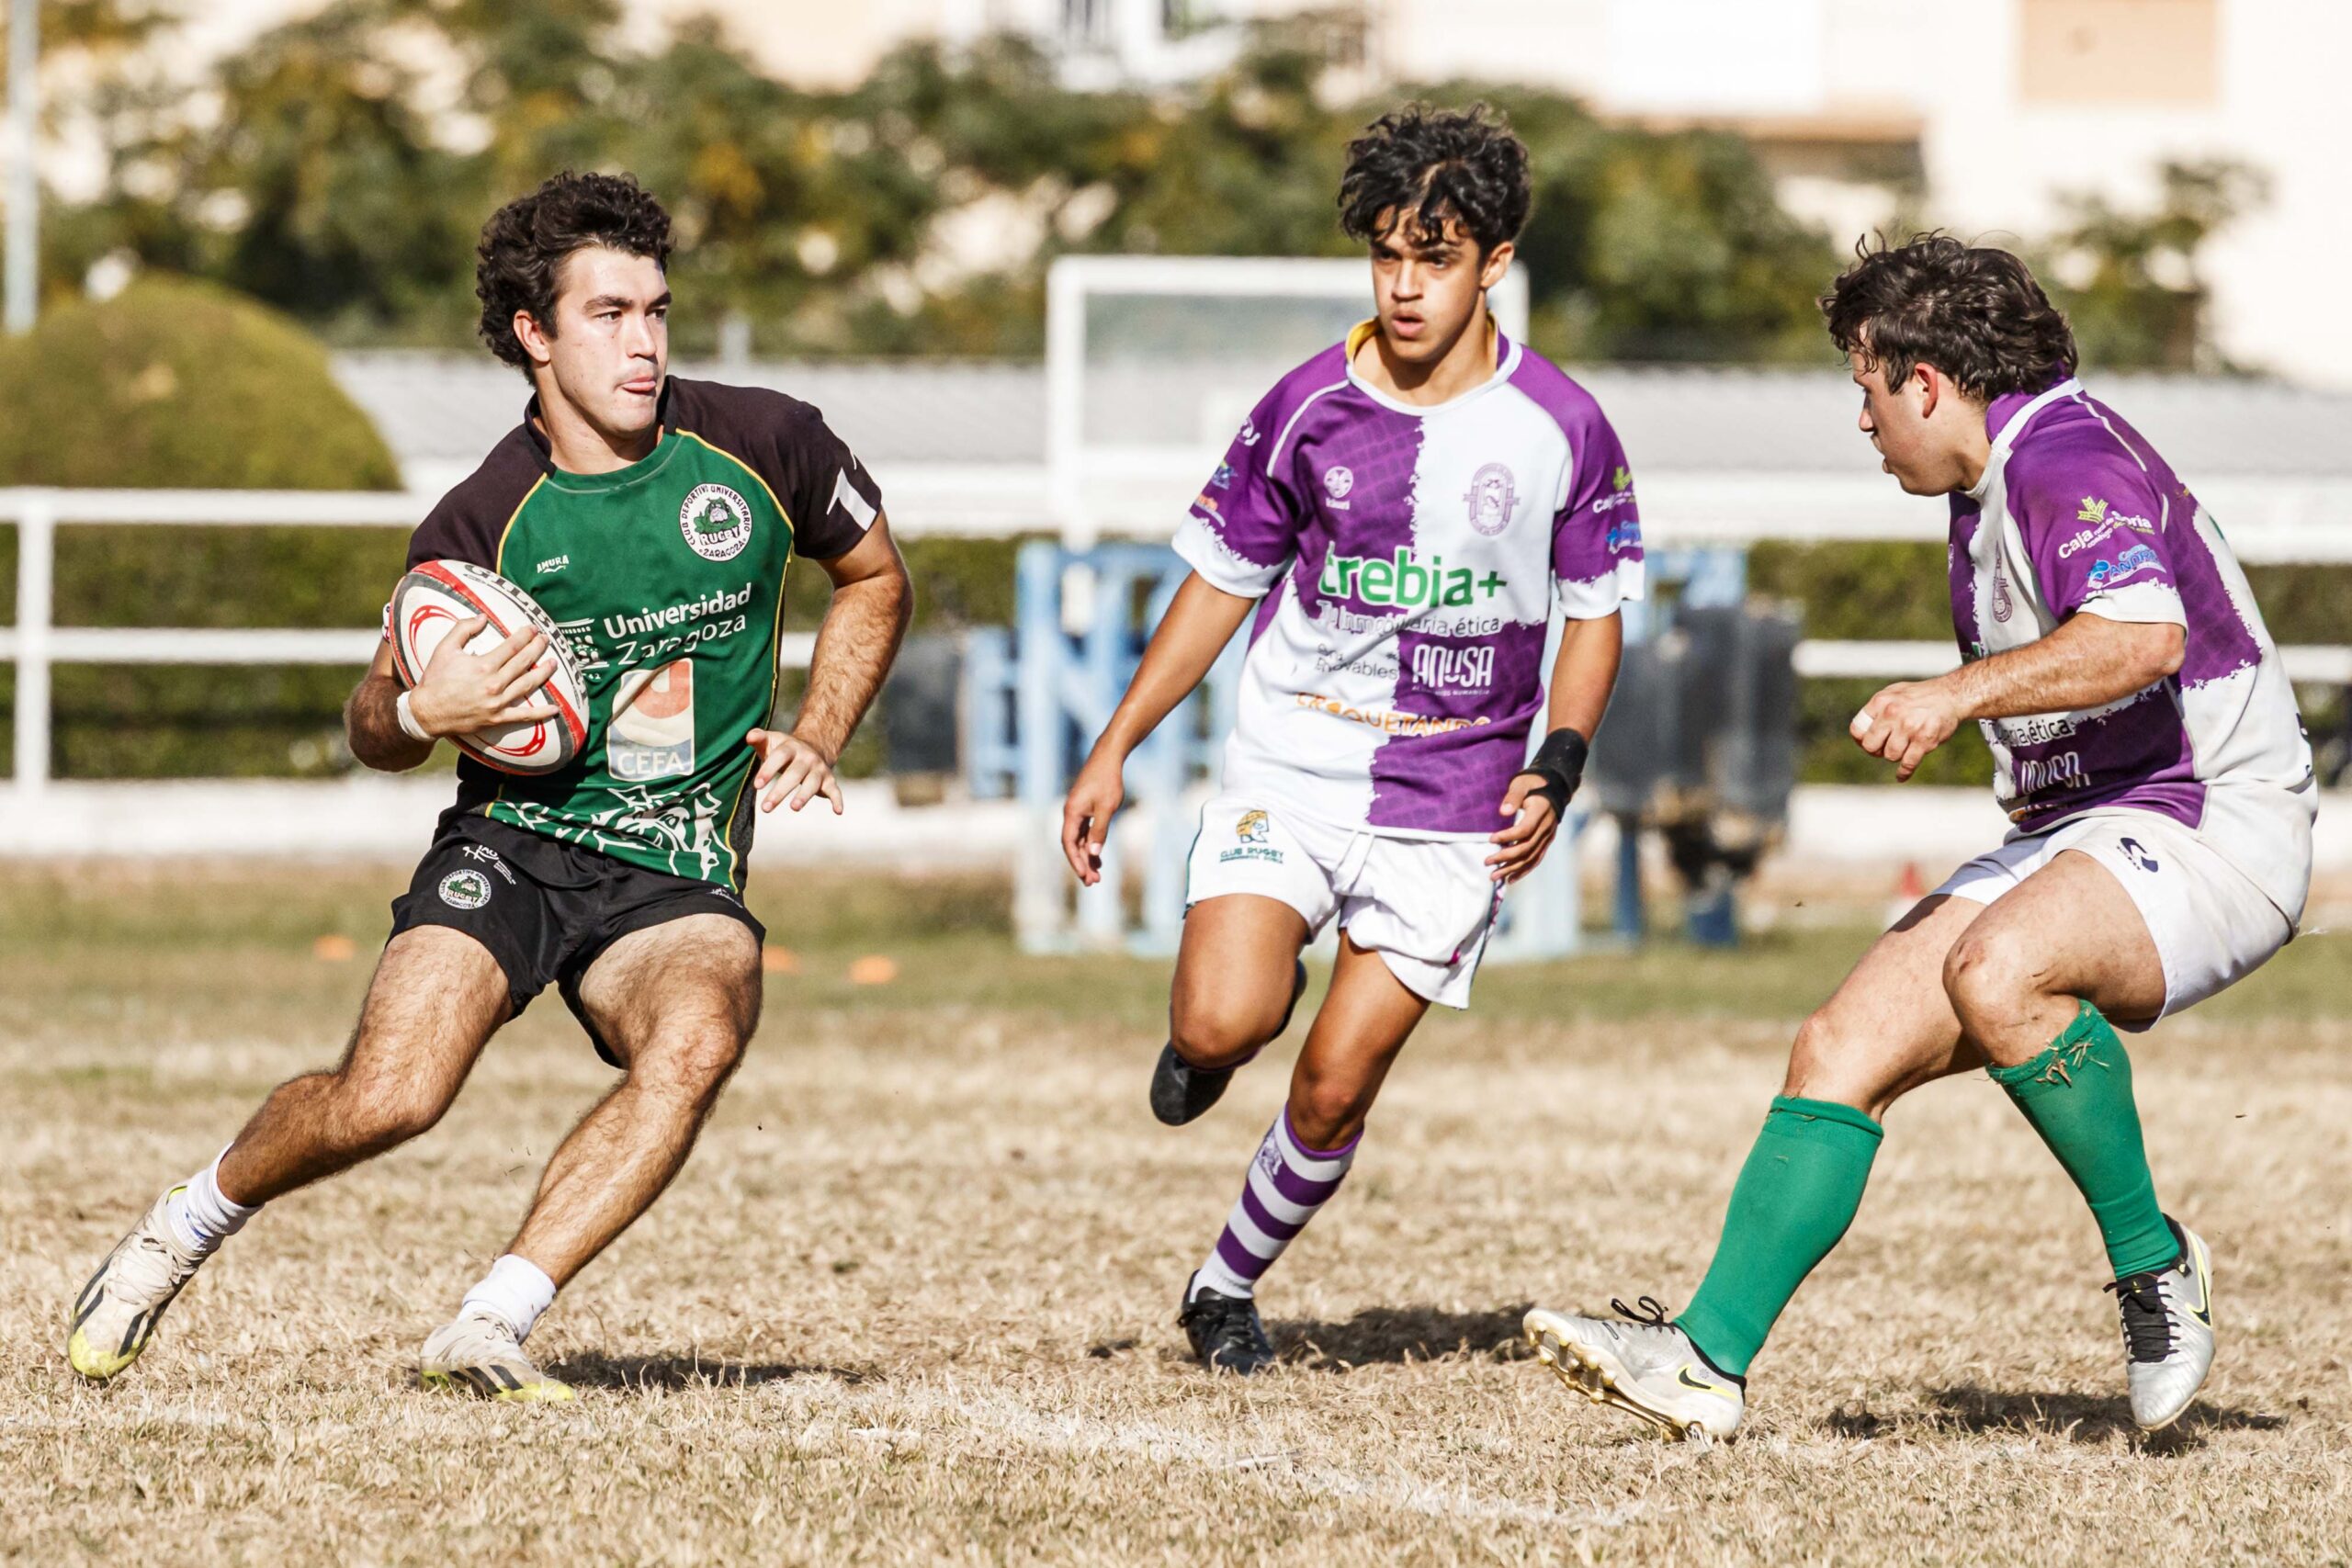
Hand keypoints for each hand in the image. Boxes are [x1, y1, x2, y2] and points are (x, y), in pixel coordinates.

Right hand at [406, 617, 556, 736]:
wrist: (426, 712)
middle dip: (537, 648)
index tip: (533, 628)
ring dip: (543, 673)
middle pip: (523, 662)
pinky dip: (540, 713)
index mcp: (483, 665)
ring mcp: (497, 702)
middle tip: (546, 639)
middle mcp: (493, 684)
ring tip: (554, 663)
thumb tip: (483, 616)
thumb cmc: (435, 679)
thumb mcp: (445, 648)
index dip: (525, 636)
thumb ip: (463, 629)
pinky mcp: (497, 718)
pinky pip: (523, 715)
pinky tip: (555, 709)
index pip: (512, 647)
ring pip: (527, 685)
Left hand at [747, 728, 843, 814]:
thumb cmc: (783, 750)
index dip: (768, 770)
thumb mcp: (771, 741)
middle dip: (780, 791)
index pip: (780, 757)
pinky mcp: (829, 781)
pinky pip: (835, 791)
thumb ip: (759, 738)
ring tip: (794, 808)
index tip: (757, 785)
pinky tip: (838, 811)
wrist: (812, 749)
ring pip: (812, 783)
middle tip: (766, 808)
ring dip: (804, 796)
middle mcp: (807, 758)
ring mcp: (819, 769)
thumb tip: (749, 736)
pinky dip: (838, 800)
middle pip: (794, 774)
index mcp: (791, 747)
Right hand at [1060, 752, 1125, 885]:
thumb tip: (1093, 854)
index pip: (1069, 844)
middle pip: (1073, 845)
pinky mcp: (1084, 808)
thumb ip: (1100, 831)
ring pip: (1079, 840)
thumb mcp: (1107, 808)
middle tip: (1093, 882)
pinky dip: (1091, 845)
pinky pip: (1084, 832)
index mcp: (1071, 813)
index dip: (1076, 861)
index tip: (1085, 876)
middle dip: (1082, 864)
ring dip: (1087, 857)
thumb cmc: (1108, 781)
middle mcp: (1070, 813)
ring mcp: (1077, 811)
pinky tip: (1098, 857)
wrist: (1108, 758)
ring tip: (1097, 875)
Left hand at [1486, 774, 1560, 884]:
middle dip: (1506, 857)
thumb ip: (1513, 797)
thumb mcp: (1521, 784)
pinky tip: (1510, 879)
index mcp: (1541, 812)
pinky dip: (1524, 870)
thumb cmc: (1532, 784)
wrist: (1552, 788)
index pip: (1525, 830)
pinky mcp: (1546, 841)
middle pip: (1527, 848)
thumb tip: (1502, 812)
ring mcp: (1548, 836)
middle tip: (1486, 862)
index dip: (1508, 836)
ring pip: (1531, 857)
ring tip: (1494, 876)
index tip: (1490, 839)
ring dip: (1512, 868)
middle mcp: (1547, 827)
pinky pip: (1536, 859)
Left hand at [1849, 679, 1963, 781]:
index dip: (1860, 740)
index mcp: (1881, 701)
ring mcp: (1909, 728)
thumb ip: (1876, 710)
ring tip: (1903, 747)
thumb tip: (1860, 733)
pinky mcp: (1925, 740)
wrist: (1951, 695)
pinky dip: (1903, 773)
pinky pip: (1908, 764)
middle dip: (1876, 751)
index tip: (1867, 742)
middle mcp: (1893, 713)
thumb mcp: (1893, 693)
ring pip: (1890, 756)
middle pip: (1870, 746)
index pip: (1857, 729)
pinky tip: (1901, 776)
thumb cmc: (1919, 696)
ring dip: (1895, 755)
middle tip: (1884, 748)